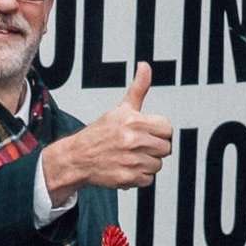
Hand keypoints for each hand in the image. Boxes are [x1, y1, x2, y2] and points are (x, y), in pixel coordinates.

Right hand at [42, 62, 173, 204]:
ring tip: (130, 157)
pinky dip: (139, 177)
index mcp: (133, 121)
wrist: (78, 157)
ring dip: (147, 163)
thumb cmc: (100, 133)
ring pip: (158, 165)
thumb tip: (145, 66)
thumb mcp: (120, 109)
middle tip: (137, 146)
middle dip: (153, 148)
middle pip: (165, 148)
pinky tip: (127, 168)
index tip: (146, 133)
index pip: (167, 128)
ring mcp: (131, 160)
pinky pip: (148, 179)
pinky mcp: (128, 177)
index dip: (158, 132)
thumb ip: (138, 88)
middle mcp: (133, 140)